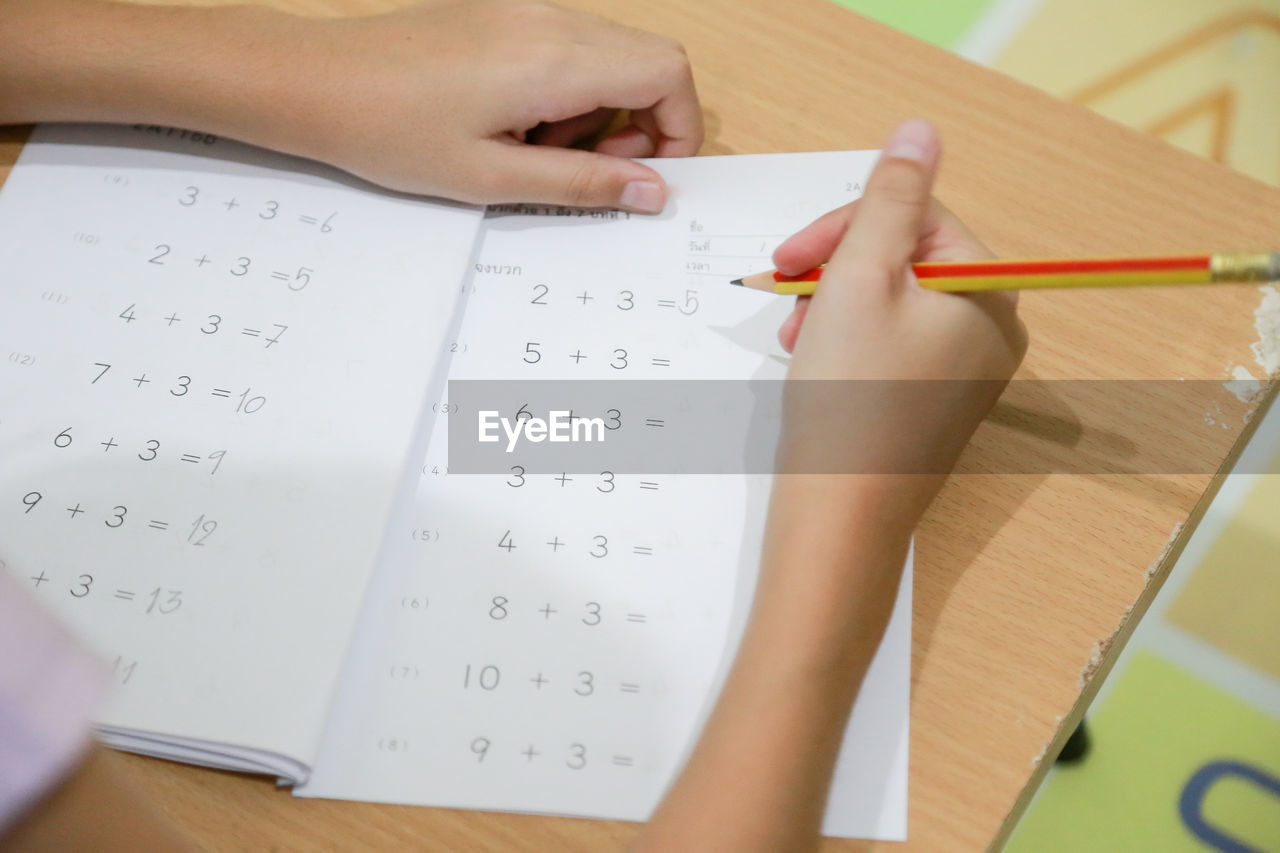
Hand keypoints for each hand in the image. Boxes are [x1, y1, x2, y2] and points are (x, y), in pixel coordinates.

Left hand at [285, 0, 701, 210]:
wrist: (317, 83)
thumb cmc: (392, 132)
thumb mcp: (494, 178)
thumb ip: (585, 184)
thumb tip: (654, 193)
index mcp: (556, 60)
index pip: (668, 74)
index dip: (679, 129)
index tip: (649, 176)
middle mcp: (551, 21)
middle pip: (649, 60)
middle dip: (642, 124)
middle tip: (589, 169)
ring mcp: (528, 10)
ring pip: (613, 55)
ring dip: (602, 110)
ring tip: (540, 148)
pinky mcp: (506, 14)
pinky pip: (571, 48)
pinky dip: (570, 91)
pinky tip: (519, 123)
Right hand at [771, 119, 1026, 518]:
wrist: (839, 515)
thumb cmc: (850, 397)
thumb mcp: (861, 277)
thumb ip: (888, 197)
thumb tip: (920, 129)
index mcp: (990, 295)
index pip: (921, 218)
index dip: (848, 226)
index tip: (789, 257)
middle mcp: (991, 332)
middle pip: (907, 259)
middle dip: (838, 269)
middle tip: (787, 294)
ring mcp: (963, 373)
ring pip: (892, 303)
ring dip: (835, 304)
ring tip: (797, 335)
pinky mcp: (931, 404)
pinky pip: (891, 345)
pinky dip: (847, 340)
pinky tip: (813, 361)